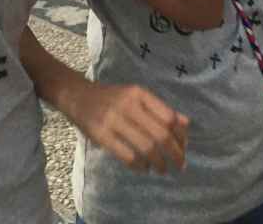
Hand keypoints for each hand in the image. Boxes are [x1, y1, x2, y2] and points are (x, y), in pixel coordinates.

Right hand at [68, 80, 188, 172]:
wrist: (77, 95)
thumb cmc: (111, 97)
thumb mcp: (135, 96)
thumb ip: (159, 109)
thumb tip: (185, 124)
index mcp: (139, 93)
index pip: (169, 117)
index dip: (180, 136)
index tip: (184, 148)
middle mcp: (128, 104)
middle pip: (160, 135)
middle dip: (174, 154)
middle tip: (179, 165)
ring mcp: (113, 119)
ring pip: (146, 148)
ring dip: (159, 163)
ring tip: (161, 169)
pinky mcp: (101, 135)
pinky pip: (128, 156)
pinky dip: (140, 166)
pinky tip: (143, 168)